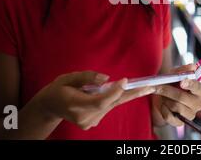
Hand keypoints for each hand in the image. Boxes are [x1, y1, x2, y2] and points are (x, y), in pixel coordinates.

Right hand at [33, 71, 155, 129]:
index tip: (125, 80)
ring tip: (147, 87)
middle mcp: (84, 117)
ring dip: (127, 95)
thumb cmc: (58, 89)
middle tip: (150, 87)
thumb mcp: (68, 78)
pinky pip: (108, 107)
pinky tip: (127, 90)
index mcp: (75, 105)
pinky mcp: (93, 122)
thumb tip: (106, 78)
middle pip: (112, 104)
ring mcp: (89, 122)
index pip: (100, 101)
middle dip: (132, 94)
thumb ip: (87, 77)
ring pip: (112, 105)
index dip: (114, 92)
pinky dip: (117, 98)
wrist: (50, 107)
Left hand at [152, 64, 200, 126]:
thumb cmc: (170, 85)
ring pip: (175, 106)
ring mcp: (190, 114)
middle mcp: (197, 103)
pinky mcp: (180, 122)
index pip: (197, 87)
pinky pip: (169, 116)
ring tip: (163, 96)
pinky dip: (163, 109)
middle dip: (167, 90)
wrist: (160, 100)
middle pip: (182, 97)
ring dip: (165, 99)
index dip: (190, 84)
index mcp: (199, 90)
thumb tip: (192, 66)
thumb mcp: (174, 75)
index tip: (182, 82)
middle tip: (157, 86)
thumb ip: (182, 70)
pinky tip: (163, 105)